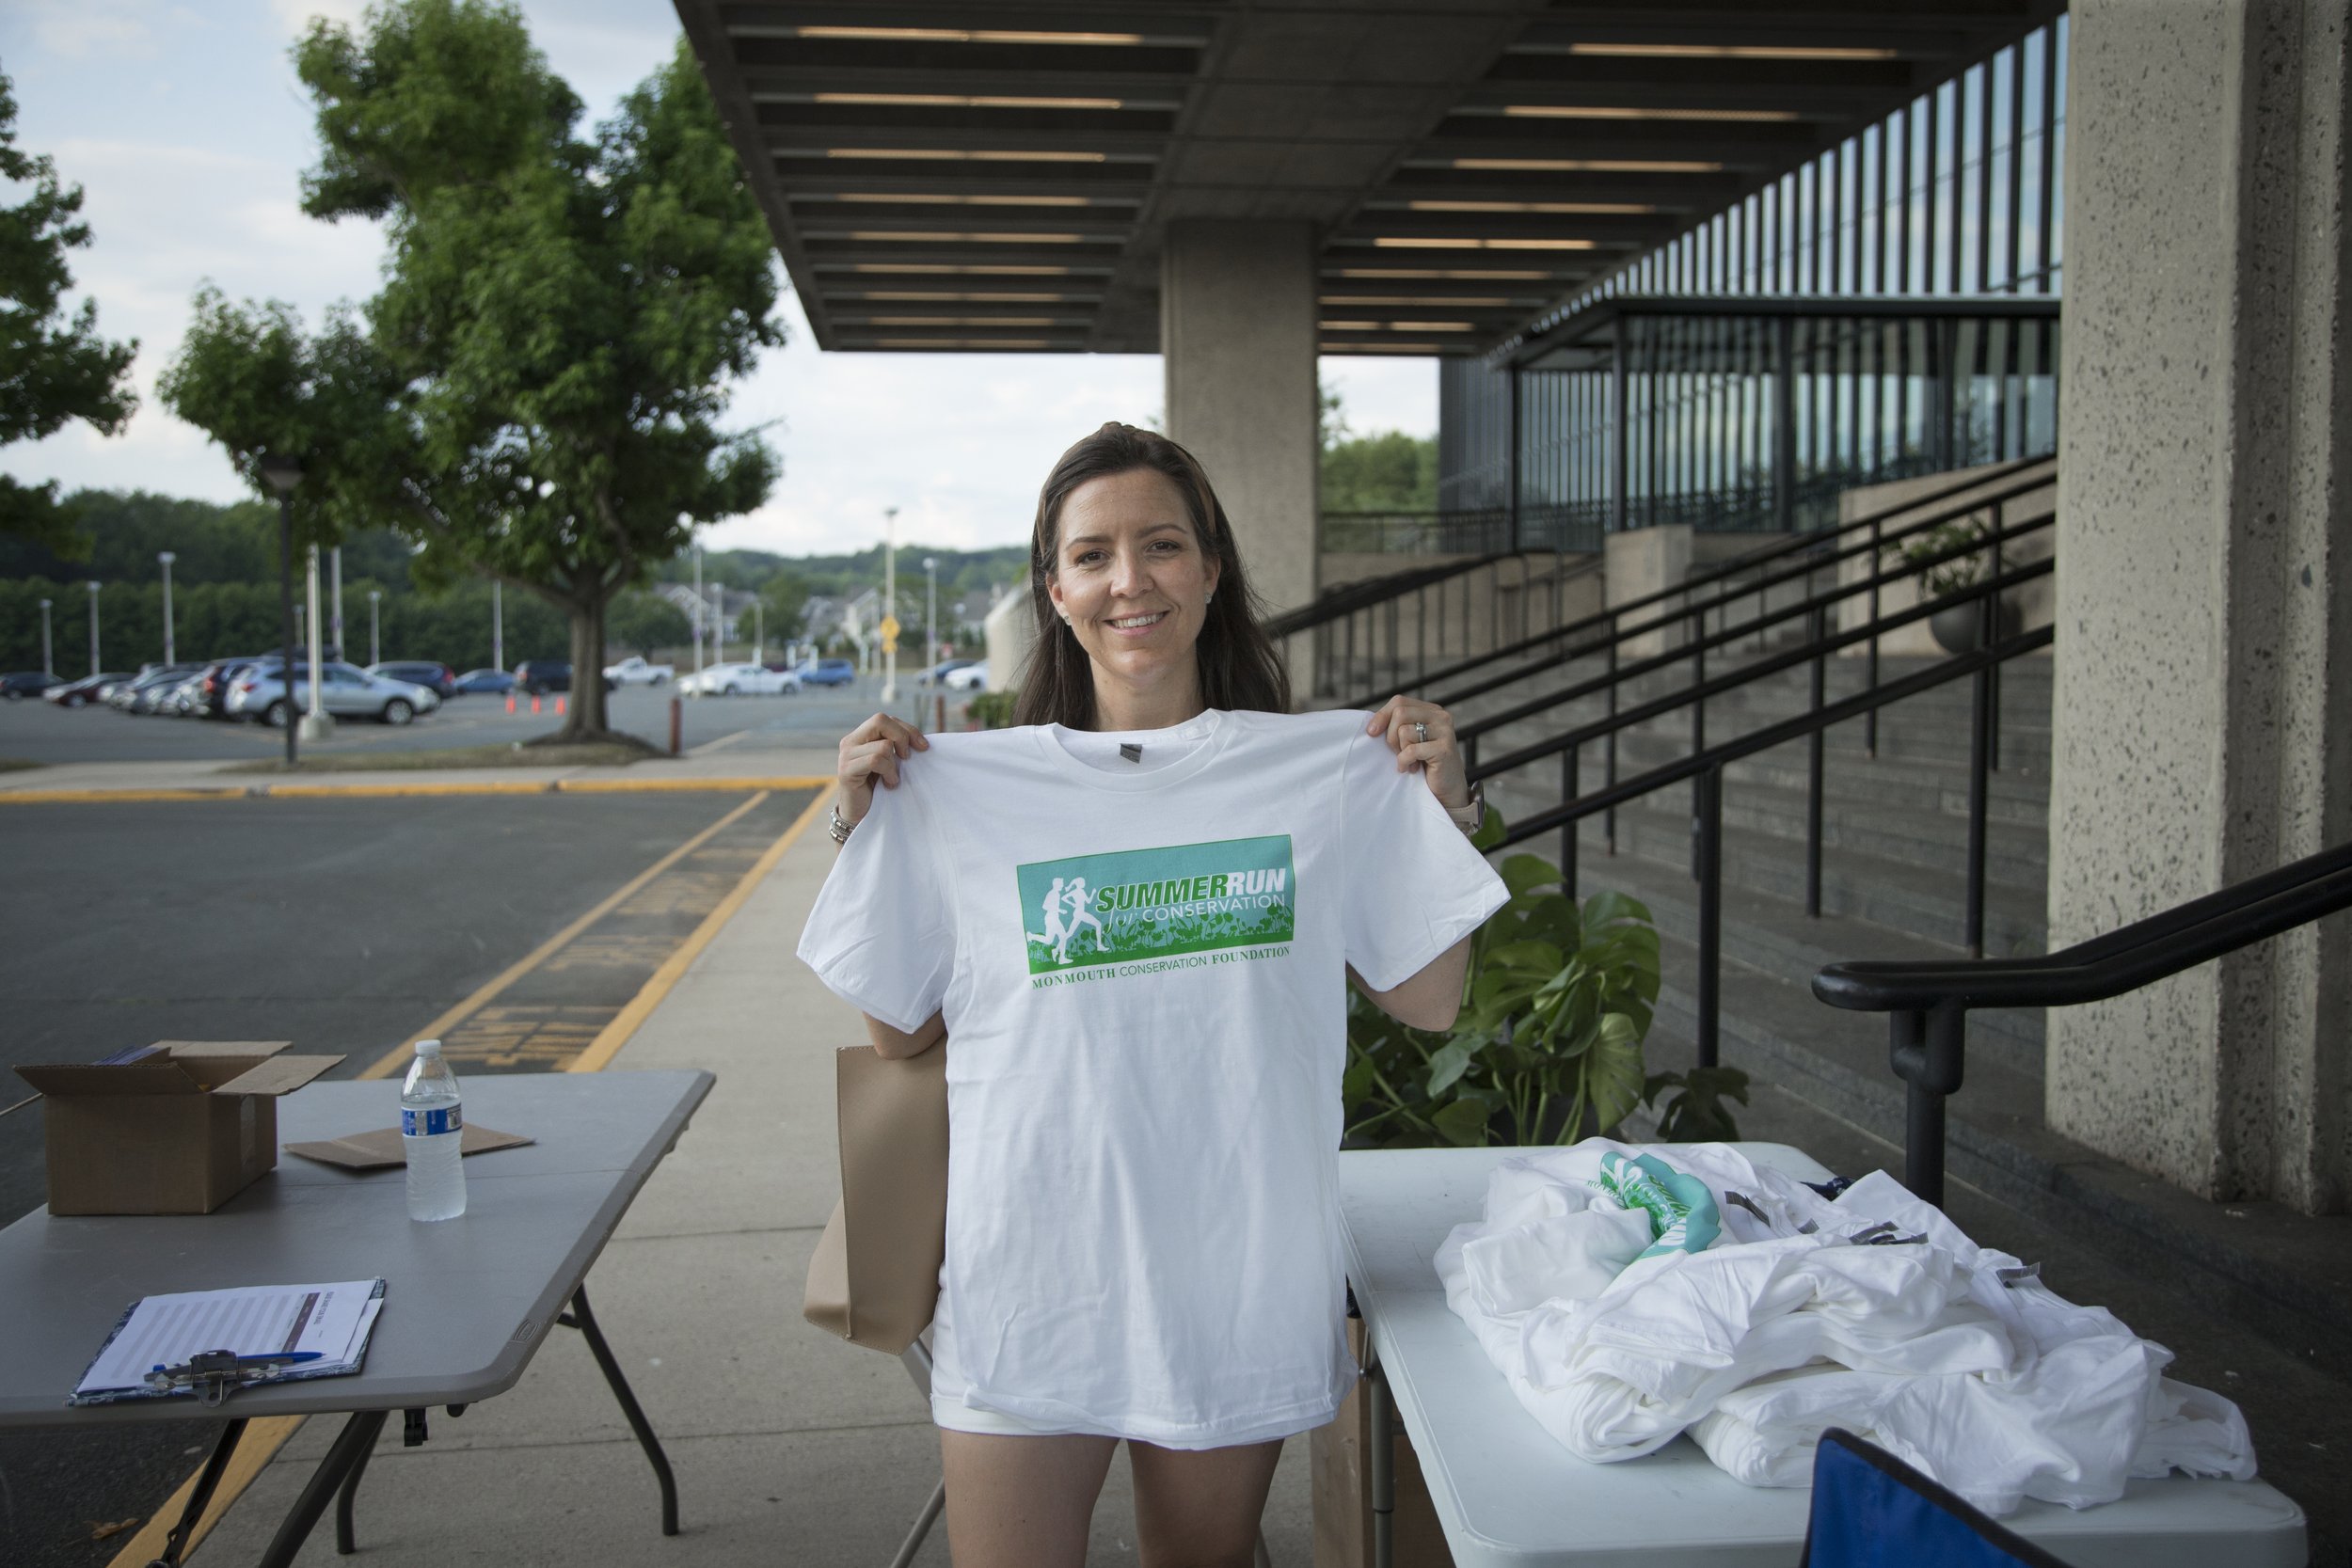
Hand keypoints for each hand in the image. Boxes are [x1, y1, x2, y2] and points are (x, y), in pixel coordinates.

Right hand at [836, 713, 928, 826]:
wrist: (862, 814)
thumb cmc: (880, 789)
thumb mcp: (892, 762)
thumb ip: (897, 747)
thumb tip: (922, 741)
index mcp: (861, 736)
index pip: (886, 719)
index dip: (908, 729)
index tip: (923, 747)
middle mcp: (850, 741)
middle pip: (880, 720)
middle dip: (902, 737)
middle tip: (907, 758)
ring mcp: (846, 755)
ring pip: (882, 745)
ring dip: (894, 764)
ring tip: (892, 778)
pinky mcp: (846, 770)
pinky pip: (876, 761)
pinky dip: (889, 772)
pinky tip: (889, 784)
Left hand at [1366, 696, 1470, 812]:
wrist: (1447, 791)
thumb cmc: (1424, 765)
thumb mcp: (1409, 741)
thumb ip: (1397, 727)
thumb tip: (1371, 725)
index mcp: (1431, 710)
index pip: (1399, 701)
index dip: (1381, 716)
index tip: (1371, 732)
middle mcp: (1440, 716)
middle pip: (1400, 713)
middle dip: (1391, 736)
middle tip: (1397, 753)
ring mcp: (1445, 731)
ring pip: (1404, 731)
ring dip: (1400, 751)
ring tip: (1409, 762)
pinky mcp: (1444, 749)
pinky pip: (1411, 750)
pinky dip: (1405, 762)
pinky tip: (1412, 769)